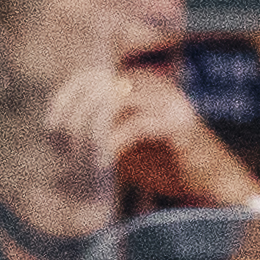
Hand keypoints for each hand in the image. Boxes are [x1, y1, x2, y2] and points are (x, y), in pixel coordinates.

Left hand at [44, 52, 259, 236]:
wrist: (208, 182)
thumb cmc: (165, 162)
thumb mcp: (125, 137)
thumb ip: (102, 124)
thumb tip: (61, 124)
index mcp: (141, 81)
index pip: (94, 76)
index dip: (68, 97)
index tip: (51, 126)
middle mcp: (155, 84)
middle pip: (102, 85)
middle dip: (77, 113)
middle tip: (60, 141)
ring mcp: (169, 101)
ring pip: (117, 102)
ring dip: (93, 128)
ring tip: (78, 151)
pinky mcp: (179, 124)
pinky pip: (136, 126)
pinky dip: (115, 143)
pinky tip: (102, 161)